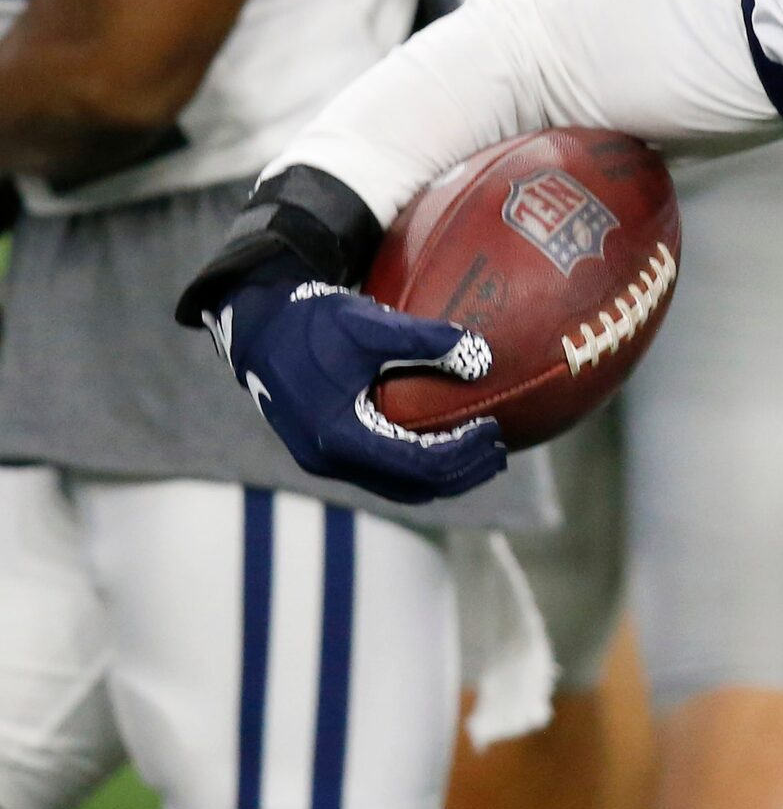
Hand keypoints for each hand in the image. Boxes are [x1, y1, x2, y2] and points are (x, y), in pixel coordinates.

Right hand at [200, 265, 505, 505]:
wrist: (257, 327)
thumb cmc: (313, 321)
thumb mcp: (370, 323)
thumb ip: (426, 339)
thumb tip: (483, 358)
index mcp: (339, 436)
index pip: (417, 464)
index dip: (462, 454)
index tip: (494, 431)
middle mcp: (329, 459)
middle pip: (413, 487)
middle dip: (462, 474)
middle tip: (499, 451)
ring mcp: (324, 461)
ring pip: (397, 487)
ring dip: (442, 476)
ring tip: (480, 453)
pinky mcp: (324, 451)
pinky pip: (381, 472)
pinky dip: (417, 465)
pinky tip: (443, 439)